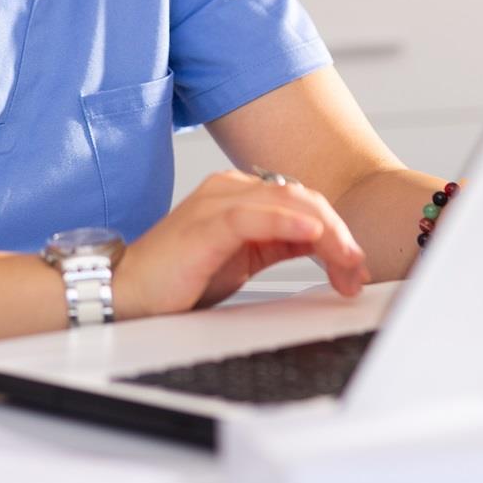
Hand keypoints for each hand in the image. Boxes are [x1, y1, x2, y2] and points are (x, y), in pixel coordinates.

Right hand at [112, 169, 369, 319]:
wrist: (126, 293)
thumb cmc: (177, 278)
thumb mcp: (243, 259)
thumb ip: (279, 243)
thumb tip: (325, 245)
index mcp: (240, 195)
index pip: (303, 201)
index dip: (337, 232)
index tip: (355, 268)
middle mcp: (229, 190)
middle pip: (303, 199)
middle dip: (339, 236)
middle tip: (356, 272)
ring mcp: (216, 203)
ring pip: (289, 203)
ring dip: (327, 234)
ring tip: (347, 261)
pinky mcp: (205, 225)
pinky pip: (254, 216)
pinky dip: (288, 222)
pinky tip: (313, 234)